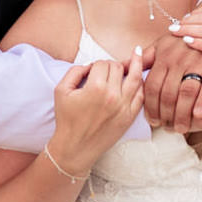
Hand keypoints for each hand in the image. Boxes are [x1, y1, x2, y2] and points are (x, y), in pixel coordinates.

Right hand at [49, 47, 145, 175]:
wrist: (75, 148)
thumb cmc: (66, 119)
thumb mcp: (61, 90)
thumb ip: (75, 71)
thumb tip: (90, 65)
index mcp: (96, 88)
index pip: (102, 64)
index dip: (96, 64)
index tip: (91, 71)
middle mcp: (112, 96)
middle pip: (118, 68)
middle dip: (112, 65)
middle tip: (106, 70)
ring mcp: (123, 107)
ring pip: (135, 78)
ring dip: (135, 65)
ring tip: (138, 54)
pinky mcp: (129, 117)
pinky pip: (140, 96)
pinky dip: (140, 85)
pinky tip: (139, 78)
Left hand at [143, 46, 201, 131]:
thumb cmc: (184, 42)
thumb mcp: (163, 45)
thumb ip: (145, 59)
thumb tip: (123, 67)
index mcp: (164, 56)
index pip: (152, 86)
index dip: (150, 106)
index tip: (151, 120)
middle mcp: (179, 59)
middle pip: (168, 93)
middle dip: (165, 114)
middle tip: (166, 127)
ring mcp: (198, 62)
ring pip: (186, 92)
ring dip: (182, 114)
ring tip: (181, 128)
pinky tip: (198, 115)